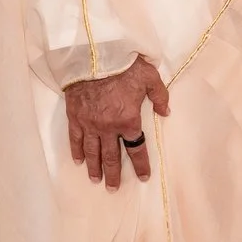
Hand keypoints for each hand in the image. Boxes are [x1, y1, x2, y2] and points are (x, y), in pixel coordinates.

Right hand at [64, 56, 171, 188]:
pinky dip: (77, 151)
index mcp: (128, 121)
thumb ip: (160, 96)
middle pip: (111, 157)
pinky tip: (78, 161)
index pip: (136, 149)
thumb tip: (166, 112)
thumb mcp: (151, 77)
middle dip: (113, 174)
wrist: (94, 54)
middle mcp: (108, 128)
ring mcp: (89, 123)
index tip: (142, 177)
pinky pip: (75, 138)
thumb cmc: (124, 64)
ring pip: (92, 152)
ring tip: (95, 179)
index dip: (140, 165)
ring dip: (94, 167)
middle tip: (112, 188)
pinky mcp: (74, 116)